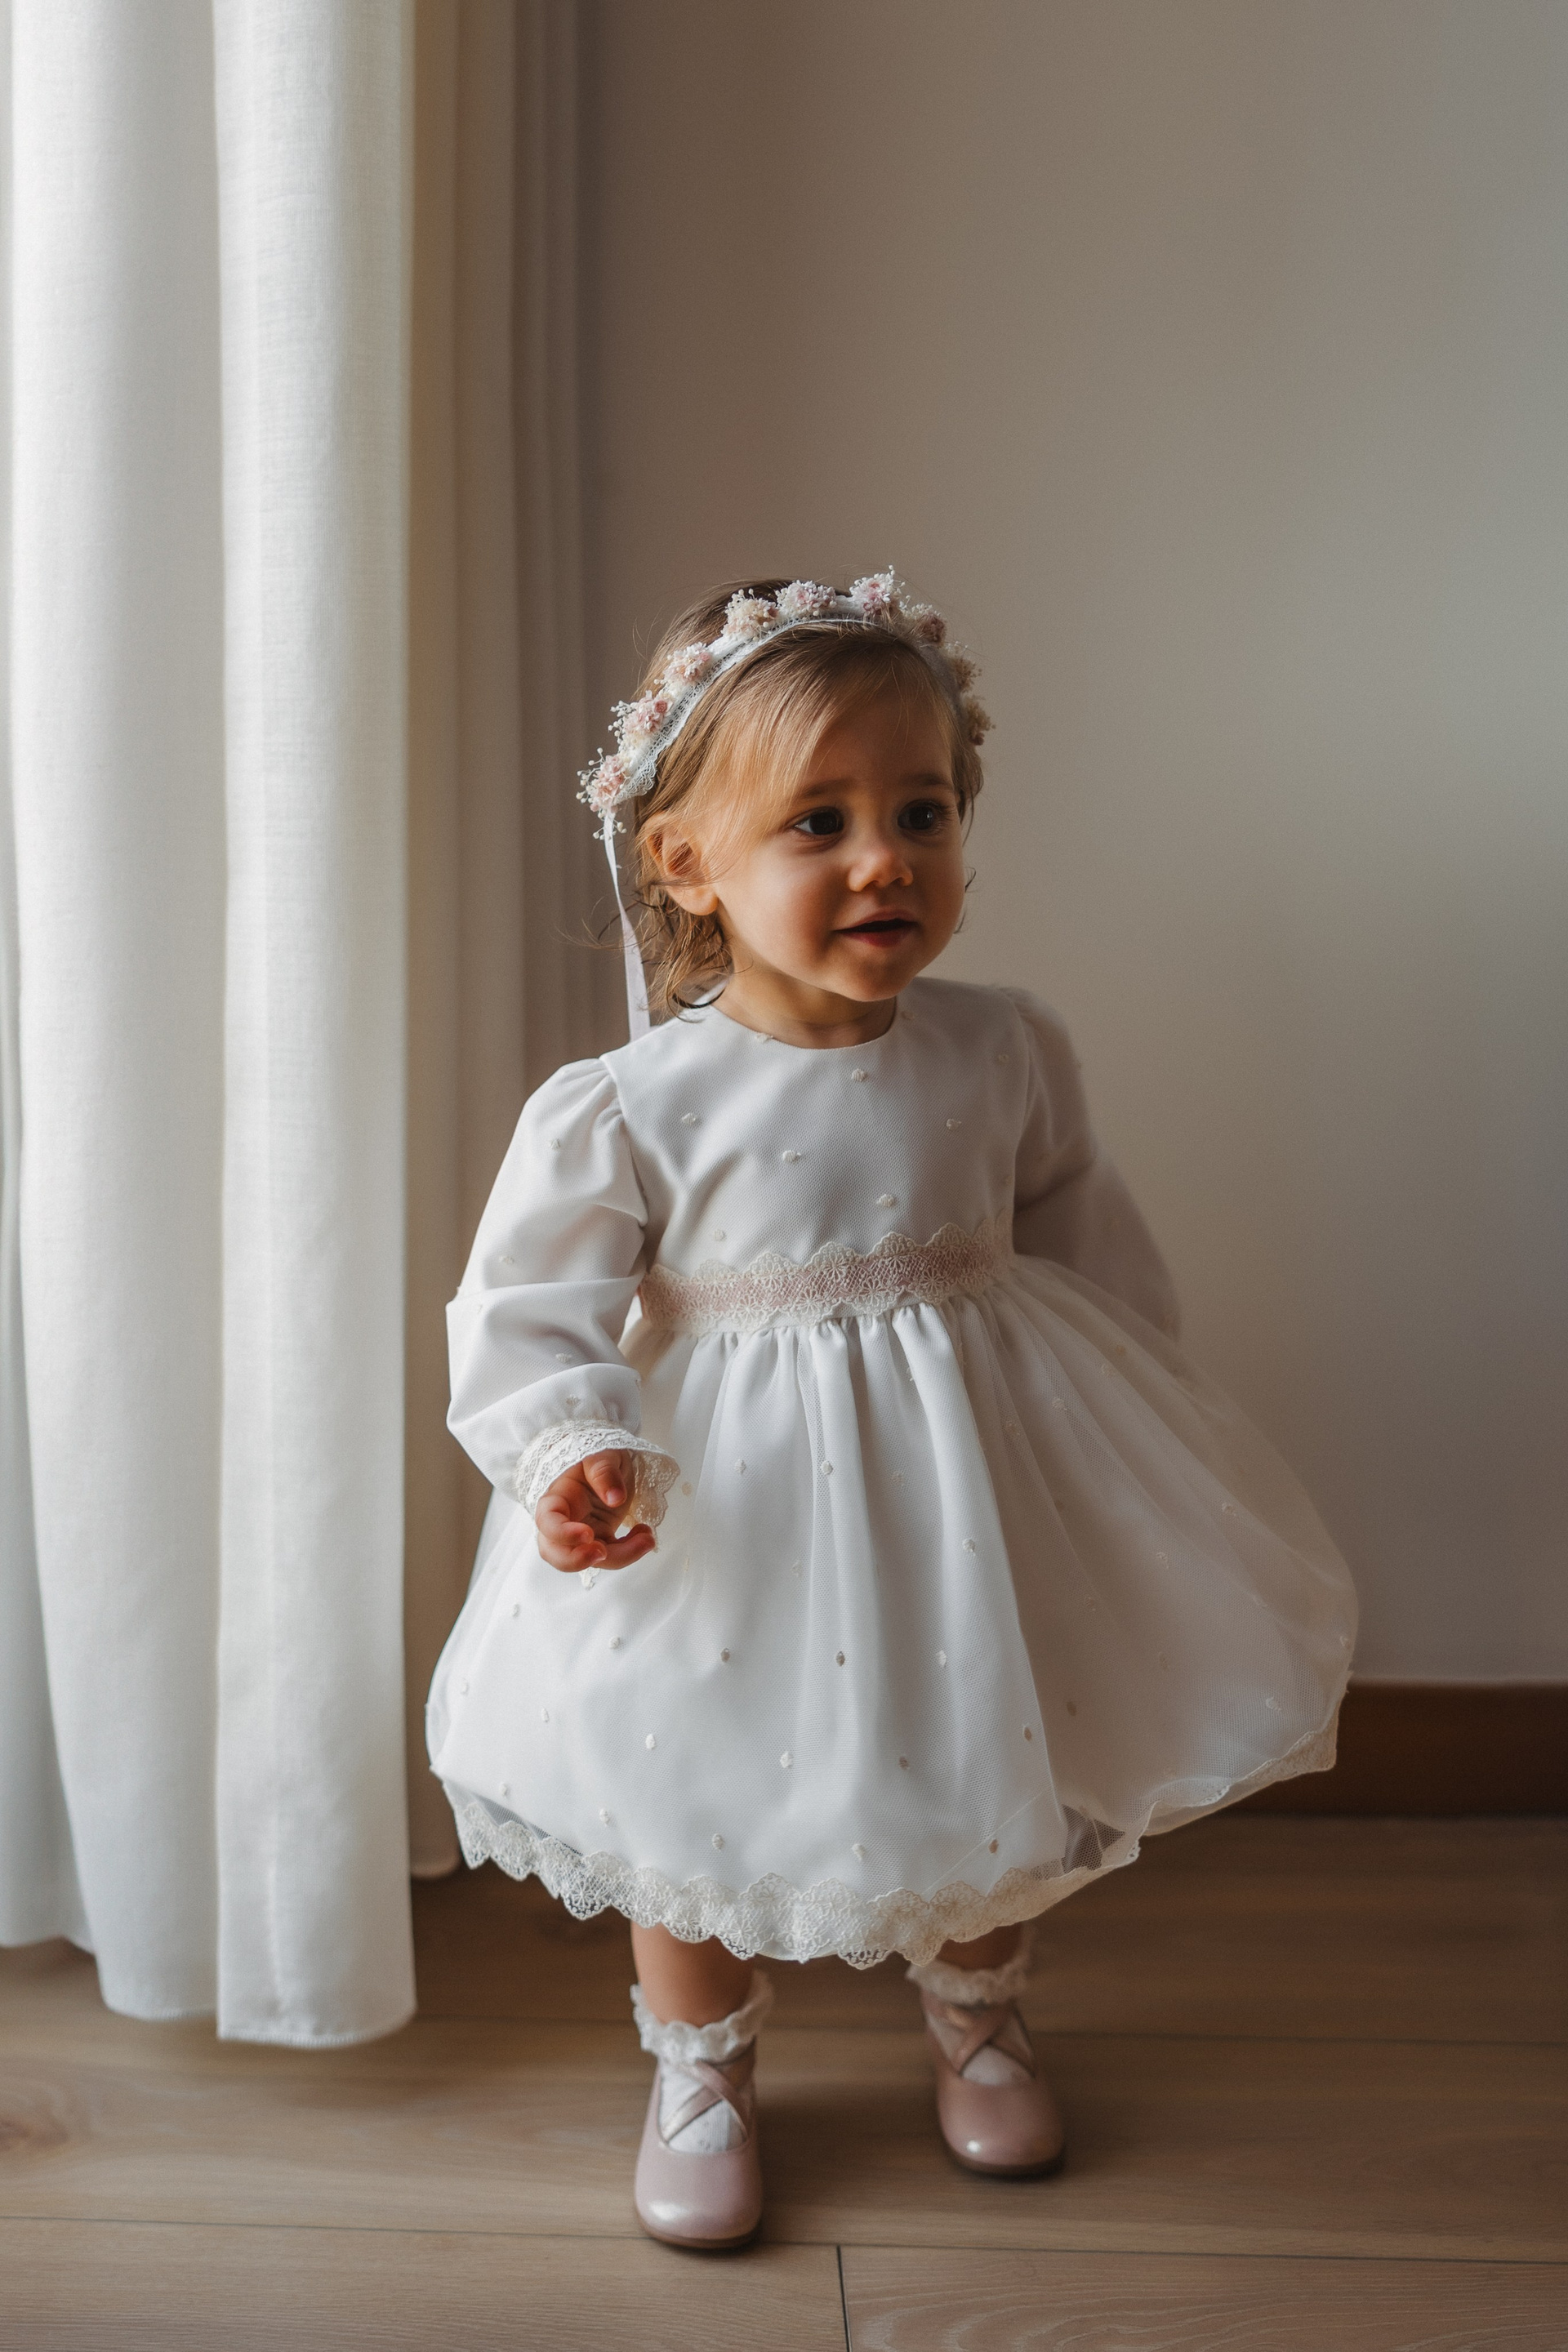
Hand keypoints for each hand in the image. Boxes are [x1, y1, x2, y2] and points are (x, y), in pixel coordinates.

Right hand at [535, 1450, 656, 1573]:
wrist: (610, 1462)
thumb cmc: (598, 1455)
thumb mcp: (602, 1453)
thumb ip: (604, 1471)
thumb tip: (615, 1498)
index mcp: (559, 1496)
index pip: (547, 1521)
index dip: (562, 1534)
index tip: (588, 1535)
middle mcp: (566, 1519)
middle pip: (554, 1552)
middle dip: (576, 1561)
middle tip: (604, 1554)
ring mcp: (582, 1532)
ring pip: (587, 1559)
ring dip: (618, 1557)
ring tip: (647, 1539)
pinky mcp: (601, 1539)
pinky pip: (611, 1555)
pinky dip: (630, 1551)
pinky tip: (645, 1534)